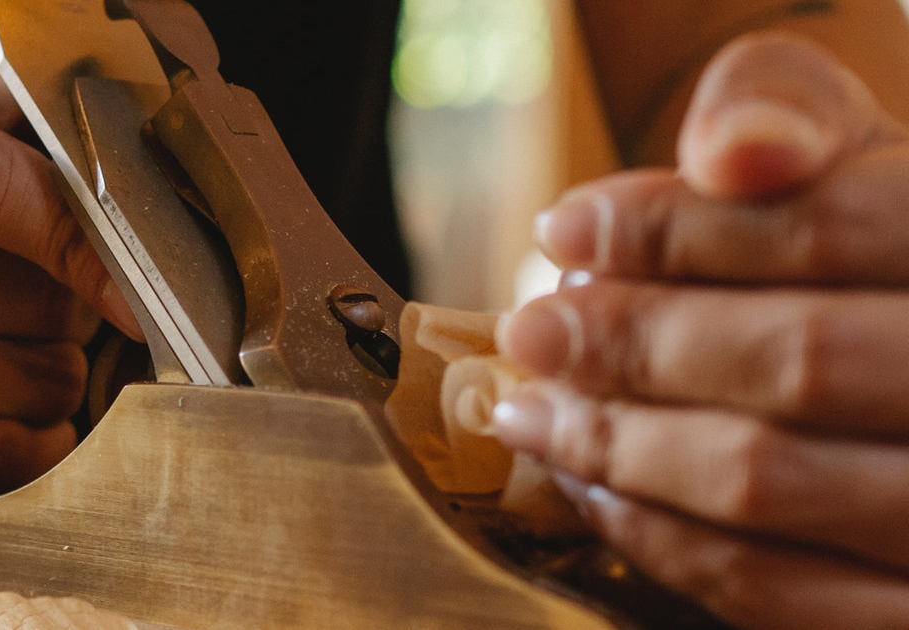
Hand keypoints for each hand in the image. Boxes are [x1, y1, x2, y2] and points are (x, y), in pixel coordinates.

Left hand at [492, 33, 908, 628]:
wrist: (905, 354)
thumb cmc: (870, 244)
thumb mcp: (850, 150)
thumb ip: (786, 111)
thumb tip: (725, 152)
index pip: (830, 227)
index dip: (673, 229)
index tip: (560, 230)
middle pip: (794, 360)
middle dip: (632, 341)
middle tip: (531, 330)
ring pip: (765, 482)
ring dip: (617, 443)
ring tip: (531, 410)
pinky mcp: (904, 614)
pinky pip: (769, 590)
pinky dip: (657, 535)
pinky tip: (593, 486)